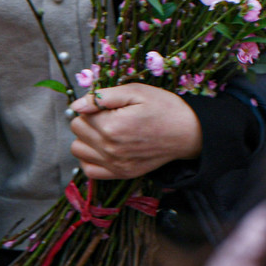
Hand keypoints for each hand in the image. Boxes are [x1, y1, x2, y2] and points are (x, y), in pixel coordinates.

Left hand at [68, 83, 201, 180]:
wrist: (188, 133)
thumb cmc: (164, 108)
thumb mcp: (136, 91)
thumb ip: (102, 97)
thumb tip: (77, 105)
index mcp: (112, 126)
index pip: (79, 115)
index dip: (92, 107)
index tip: (109, 106)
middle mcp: (111, 149)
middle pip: (77, 132)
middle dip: (87, 121)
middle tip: (107, 116)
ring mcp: (116, 165)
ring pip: (78, 151)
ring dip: (86, 139)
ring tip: (104, 131)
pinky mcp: (122, 174)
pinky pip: (90, 171)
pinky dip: (90, 159)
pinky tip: (102, 148)